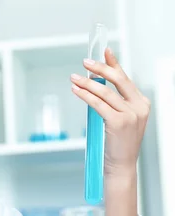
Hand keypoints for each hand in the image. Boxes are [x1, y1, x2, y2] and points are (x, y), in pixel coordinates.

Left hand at [70, 47, 150, 176]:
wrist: (121, 165)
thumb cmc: (118, 142)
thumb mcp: (121, 118)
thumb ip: (114, 102)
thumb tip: (97, 84)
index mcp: (142, 103)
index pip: (126, 79)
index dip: (114, 63)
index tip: (105, 51)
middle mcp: (139, 107)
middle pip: (118, 80)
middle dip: (100, 68)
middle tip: (85, 62)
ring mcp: (131, 114)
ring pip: (105, 92)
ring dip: (87, 82)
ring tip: (74, 77)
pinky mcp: (118, 122)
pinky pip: (98, 104)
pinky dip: (85, 95)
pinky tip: (76, 90)